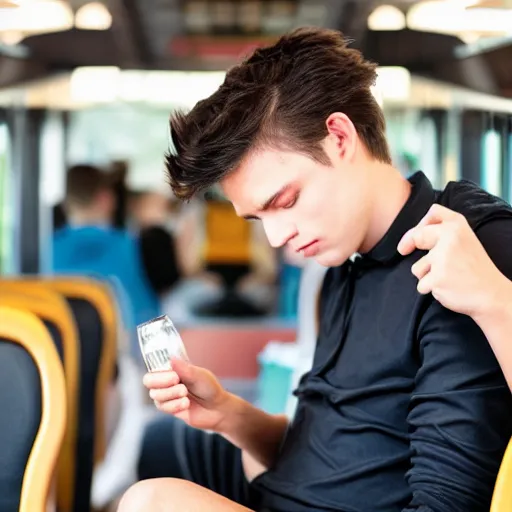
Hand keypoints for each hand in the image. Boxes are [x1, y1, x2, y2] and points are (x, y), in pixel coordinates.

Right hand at [143, 358, 231, 430]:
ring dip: (172, 394)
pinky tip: (186, 404)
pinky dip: (175, 405)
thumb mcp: (199, 375)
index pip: (154, 367)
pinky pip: (163, 407)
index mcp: (172, 369)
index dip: (159, 371)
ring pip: (156, 395)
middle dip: (162, 382)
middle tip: (177, 381)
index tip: (174, 375)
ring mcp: (166, 395)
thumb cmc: (209, 388)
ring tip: (186, 394)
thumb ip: (184, 368)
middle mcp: (166, 381)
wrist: (216, 409)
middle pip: (148, 381)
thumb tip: (170, 358)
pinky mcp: (168, 408)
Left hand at [397, 204, 508, 319]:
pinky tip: (447, 287)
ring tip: (447, 277)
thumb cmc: (475, 269)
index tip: (415, 235)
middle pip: (417, 236)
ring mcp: (442, 258)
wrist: (491, 294)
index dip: (421, 223)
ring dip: (425, 275)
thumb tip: (410, 238)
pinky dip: (430, 289)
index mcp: (458, 226)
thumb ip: (444, 233)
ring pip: (417, 267)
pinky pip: (421, 285)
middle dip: (407, 244)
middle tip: (405, 251)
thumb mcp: (465, 241)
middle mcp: (449, 238)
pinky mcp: (437, 277)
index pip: (434, 212)